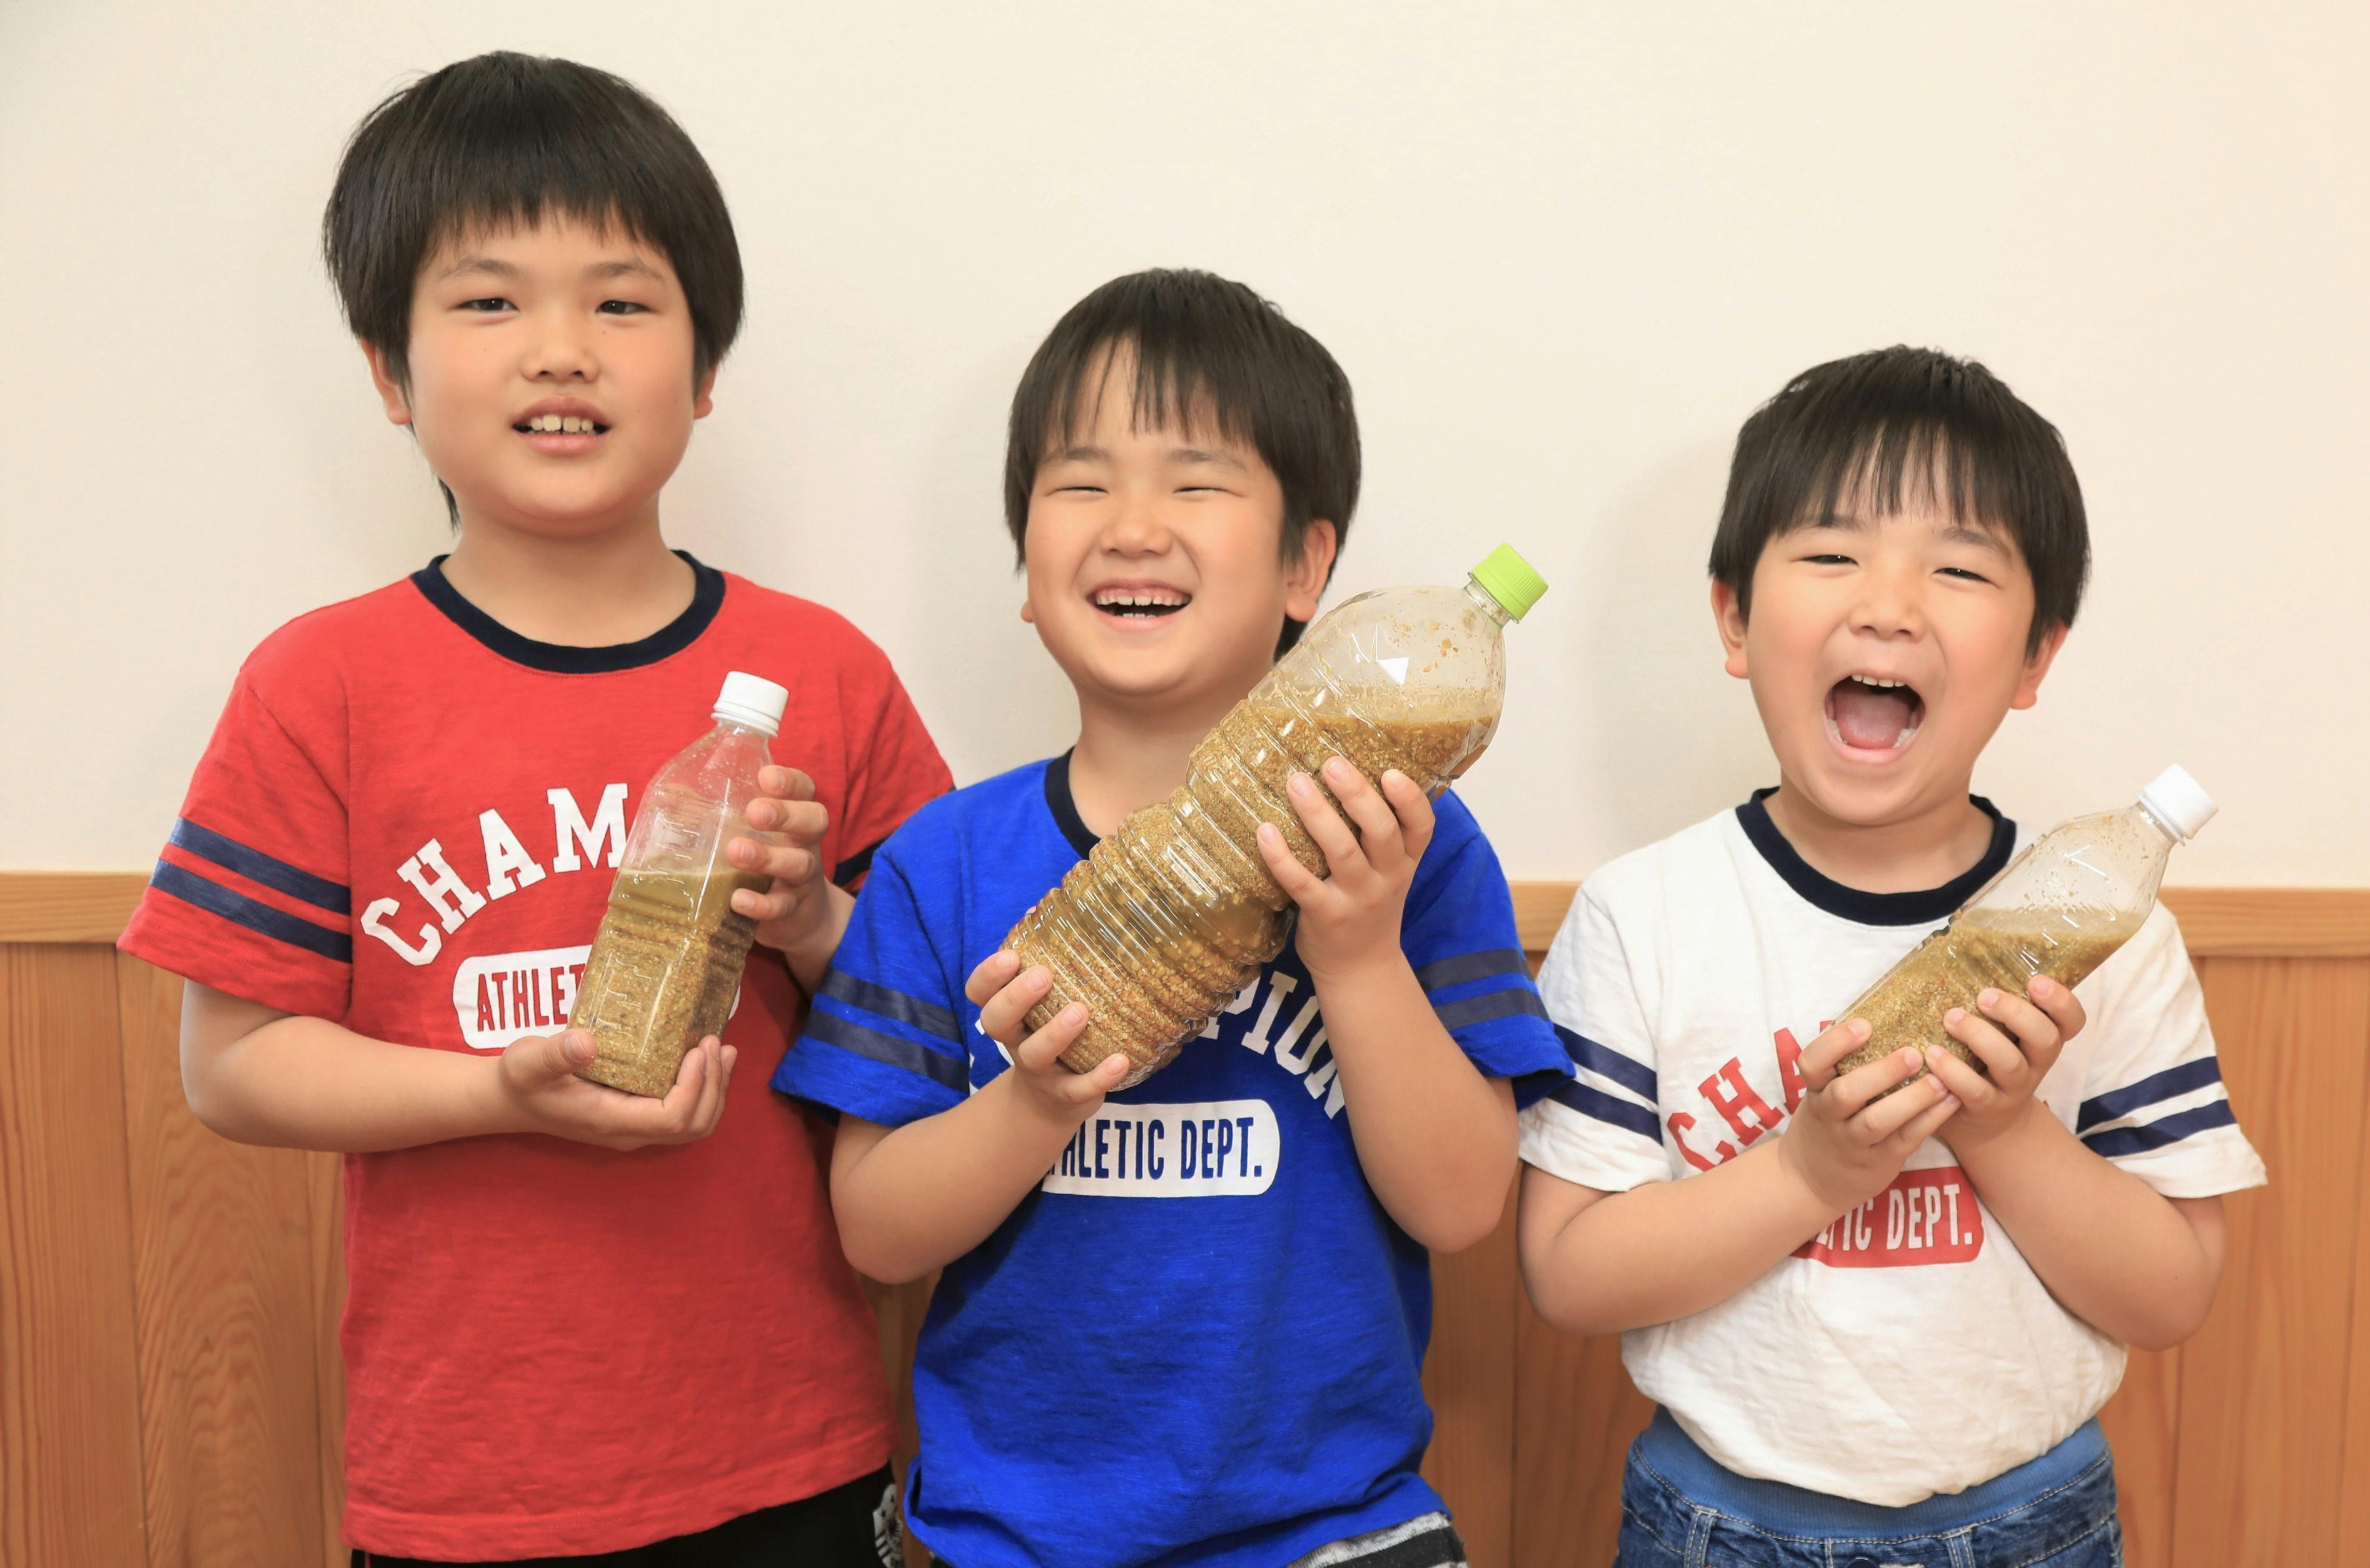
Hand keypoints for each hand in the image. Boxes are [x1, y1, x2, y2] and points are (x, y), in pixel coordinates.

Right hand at [492, 1029, 735, 1150]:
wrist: (511, 1098)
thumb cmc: (520, 1078)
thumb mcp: (528, 1061)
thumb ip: (554, 1054)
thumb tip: (586, 1043)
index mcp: (610, 1121)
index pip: (672, 1119)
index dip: (694, 1088)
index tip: (697, 1049)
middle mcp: (628, 1132)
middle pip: (693, 1126)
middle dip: (714, 1086)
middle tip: (716, 1044)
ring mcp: (634, 1129)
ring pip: (694, 1124)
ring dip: (715, 1089)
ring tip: (724, 1050)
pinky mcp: (636, 1117)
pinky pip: (683, 1114)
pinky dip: (702, 1090)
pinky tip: (706, 1060)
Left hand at [728, 766, 840, 955]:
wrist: (801, 917)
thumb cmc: (764, 863)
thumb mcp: (749, 835)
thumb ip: (722, 813)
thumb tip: (673, 789)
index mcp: (794, 816)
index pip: (804, 789)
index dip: (790, 781)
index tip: (765, 777)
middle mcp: (805, 842)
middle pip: (814, 819)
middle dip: (785, 814)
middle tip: (754, 813)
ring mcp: (803, 877)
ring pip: (799, 863)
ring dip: (768, 857)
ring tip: (736, 852)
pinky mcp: (793, 909)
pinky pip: (783, 906)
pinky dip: (761, 904)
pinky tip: (738, 900)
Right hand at [965, 951, 1128, 1124]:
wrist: (1047, 1104)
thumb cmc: (1046, 1032)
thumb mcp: (1041, 1003)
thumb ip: (1041, 959)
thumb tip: (1039, 908)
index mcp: (1008, 1013)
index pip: (980, 993)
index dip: (988, 975)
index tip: (1012, 956)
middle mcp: (1016, 1040)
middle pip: (996, 1022)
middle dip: (1016, 998)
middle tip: (1044, 976)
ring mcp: (1039, 1071)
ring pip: (1035, 1054)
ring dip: (1055, 1033)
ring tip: (1081, 1011)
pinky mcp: (1066, 1094)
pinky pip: (1079, 1088)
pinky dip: (1099, 1077)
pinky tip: (1121, 1060)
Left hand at [1255, 759, 1433, 983]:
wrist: (1361, 968)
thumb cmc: (1369, 906)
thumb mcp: (1390, 872)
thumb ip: (1379, 834)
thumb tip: (1347, 771)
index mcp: (1405, 862)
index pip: (1422, 827)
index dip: (1410, 799)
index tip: (1391, 772)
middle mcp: (1387, 878)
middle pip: (1381, 831)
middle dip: (1358, 794)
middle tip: (1332, 764)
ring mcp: (1357, 898)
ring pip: (1341, 851)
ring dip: (1317, 814)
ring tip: (1297, 783)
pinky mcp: (1324, 915)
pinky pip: (1301, 883)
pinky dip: (1281, 857)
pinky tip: (1265, 831)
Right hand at [1775, 1019, 1960, 1214]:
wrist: (1809, 1181)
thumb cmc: (1825, 1123)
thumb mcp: (1820, 1094)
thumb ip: (1844, 1066)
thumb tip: (1887, 1016)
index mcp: (1814, 1090)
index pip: (1812, 1062)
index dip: (1836, 1043)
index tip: (1865, 1024)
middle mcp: (1829, 1116)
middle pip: (1846, 1093)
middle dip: (1881, 1072)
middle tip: (1913, 1053)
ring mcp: (1852, 1141)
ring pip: (1878, 1121)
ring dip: (1911, 1100)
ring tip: (1941, 1081)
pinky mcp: (1878, 1161)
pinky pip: (1905, 1139)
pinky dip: (1930, 1120)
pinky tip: (1951, 1101)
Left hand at [1927, 974, 2086, 1155]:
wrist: (1987, 1125)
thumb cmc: (1988, 1064)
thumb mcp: (2002, 1035)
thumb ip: (1995, 1007)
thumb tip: (1961, 956)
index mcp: (2042, 1039)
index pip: (2072, 1021)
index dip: (2061, 1001)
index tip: (2036, 982)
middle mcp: (2035, 1063)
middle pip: (2045, 1038)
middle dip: (2017, 1013)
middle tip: (1984, 996)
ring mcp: (2013, 1088)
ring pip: (2009, 1063)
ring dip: (1979, 1036)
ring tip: (1951, 1018)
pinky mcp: (1986, 1107)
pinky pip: (1975, 1090)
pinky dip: (1953, 1071)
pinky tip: (1933, 1055)